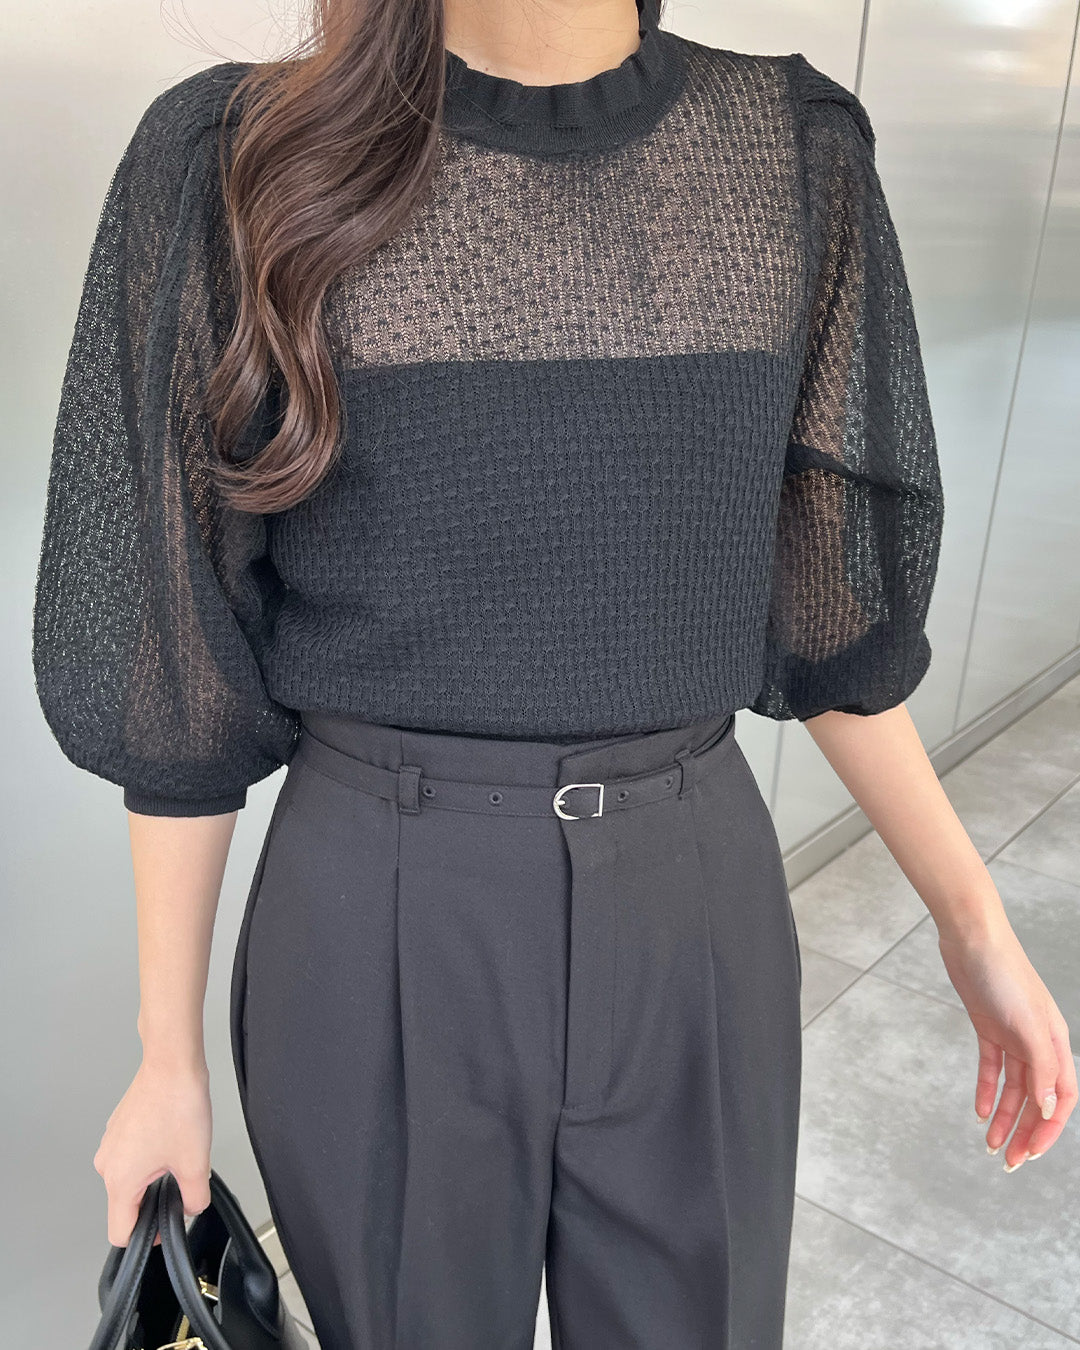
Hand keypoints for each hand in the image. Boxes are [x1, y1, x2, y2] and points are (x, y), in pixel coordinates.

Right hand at [92, 1056, 212, 1245]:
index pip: (120, 1233)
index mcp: (120, 1180)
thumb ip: (194, 1200)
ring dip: (153, 1177)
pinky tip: (171, 1137)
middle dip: (154, 1202)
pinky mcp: (119, 1128)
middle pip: (126, 1206)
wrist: (171, 1064)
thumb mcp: (195, 1163)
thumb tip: (191, 1209)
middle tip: (181, 1179)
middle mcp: (107, 1164)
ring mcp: (111, 1144)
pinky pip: (131, 1156)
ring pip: (129, 1179)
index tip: (166, 1225)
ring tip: (178, 1152)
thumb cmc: (178, 1105)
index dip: (147, 1237)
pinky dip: (149, 1156)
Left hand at [937, 920, 1075, 1169]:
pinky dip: (987, 1091)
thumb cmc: (1004, 974)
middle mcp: (1038, 1043)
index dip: (1050, 1129)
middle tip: (1009, 1162)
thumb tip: (1051, 1108)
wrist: (971, 937)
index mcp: (1057, 1043)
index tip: (1031, 1154)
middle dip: (1026, 1132)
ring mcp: (1013, 1035)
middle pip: (1037, 1098)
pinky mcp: (988, 1027)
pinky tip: (980, 1112)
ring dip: (1004, 1118)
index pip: (1062, 1098)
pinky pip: (992, 1068)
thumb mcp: (1027, 1023)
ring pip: (1013, 1088)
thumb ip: (1042, 1066)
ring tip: (990, 1145)